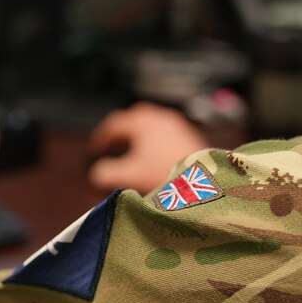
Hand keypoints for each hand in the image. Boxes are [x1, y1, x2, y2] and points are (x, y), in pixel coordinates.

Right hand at [87, 102, 209, 193]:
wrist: (206, 183)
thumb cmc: (167, 176)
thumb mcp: (127, 177)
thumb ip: (104, 174)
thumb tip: (97, 174)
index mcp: (143, 122)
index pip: (114, 124)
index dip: (100, 137)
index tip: (95, 150)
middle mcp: (161, 119)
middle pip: (134, 118)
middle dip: (121, 132)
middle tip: (112, 146)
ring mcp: (178, 126)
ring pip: (153, 125)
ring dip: (140, 137)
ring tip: (133, 153)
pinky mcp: (191, 138)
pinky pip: (168, 134)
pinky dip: (156, 142)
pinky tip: (156, 160)